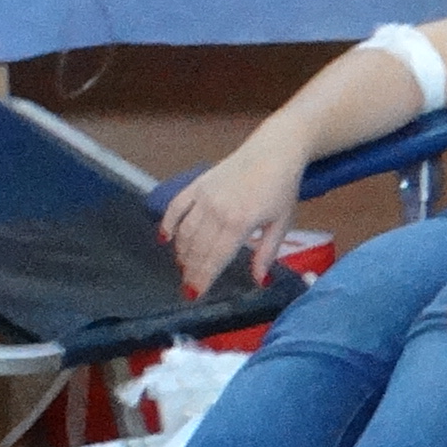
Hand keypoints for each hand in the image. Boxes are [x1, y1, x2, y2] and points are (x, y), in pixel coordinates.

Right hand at [161, 142, 307, 294]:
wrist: (275, 151)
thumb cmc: (282, 189)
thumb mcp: (282, 223)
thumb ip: (267, 253)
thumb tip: (258, 281)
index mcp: (240, 222)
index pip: (216, 258)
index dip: (203, 278)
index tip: (194, 295)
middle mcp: (217, 210)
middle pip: (197, 248)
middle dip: (191, 270)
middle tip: (187, 287)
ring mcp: (204, 196)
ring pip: (184, 231)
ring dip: (181, 252)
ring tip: (183, 267)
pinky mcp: (196, 184)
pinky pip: (175, 207)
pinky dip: (167, 223)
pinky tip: (164, 239)